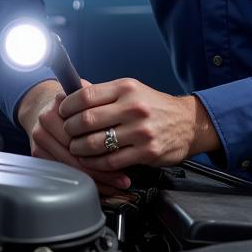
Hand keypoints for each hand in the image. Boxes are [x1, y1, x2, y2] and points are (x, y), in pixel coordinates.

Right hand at [16, 80, 130, 195]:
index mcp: (60, 107)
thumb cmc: (76, 105)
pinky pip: (64, 172)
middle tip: (124, 180)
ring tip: (116, 186)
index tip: (127, 156)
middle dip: (102, 170)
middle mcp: (46, 122)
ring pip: (71, 167)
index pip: (84, 133)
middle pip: (76, 154)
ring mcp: (40, 139)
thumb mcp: (89, 99)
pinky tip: (102, 187)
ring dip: (95, 180)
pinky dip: (84, 182)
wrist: (46, 104)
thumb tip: (127, 125)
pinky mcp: (37, 153)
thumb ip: (103, 107)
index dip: (106, 146)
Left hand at [58, 78, 219, 171]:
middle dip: (70, 129)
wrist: (188, 123)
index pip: (86, 95)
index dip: (68, 105)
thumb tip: (72, 89)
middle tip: (67, 132)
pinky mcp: (146, 152)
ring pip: (96, 143)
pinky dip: (95, 163)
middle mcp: (133, 107)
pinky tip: (90, 160)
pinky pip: (111, 161)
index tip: (63, 112)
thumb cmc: (154, 106)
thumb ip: (103, 92)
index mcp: (126, 88)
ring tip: (76, 148)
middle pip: (87, 120)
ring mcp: (141, 131)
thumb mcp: (131, 90)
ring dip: (79, 148)